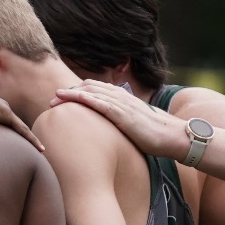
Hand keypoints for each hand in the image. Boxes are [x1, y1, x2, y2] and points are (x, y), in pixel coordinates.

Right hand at [0, 78, 42, 149]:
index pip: (13, 124)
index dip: (22, 134)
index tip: (29, 143)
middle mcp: (5, 109)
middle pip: (20, 127)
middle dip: (30, 138)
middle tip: (40, 149)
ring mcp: (6, 110)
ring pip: (23, 129)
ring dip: (33, 140)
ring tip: (42, 150)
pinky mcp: (4, 114)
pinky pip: (21, 129)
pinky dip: (31, 138)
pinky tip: (38, 147)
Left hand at [51, 81, 188, 157]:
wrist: (171, 136)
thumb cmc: (153, 135)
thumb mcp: (133, 126)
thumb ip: (119, 123)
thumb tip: (107, 132)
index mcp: (122, 98)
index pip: (95, 89)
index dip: (77, 92)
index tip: (62, 99)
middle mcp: (121, 97)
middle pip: (89, 87)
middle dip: (69, 92)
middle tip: (53, 100)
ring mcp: (122, 104)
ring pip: (92, 92)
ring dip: (71, 94)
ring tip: (54, 100)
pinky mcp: (123, 114)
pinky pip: (101, 102)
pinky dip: (85, 98)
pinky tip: (72, 99)